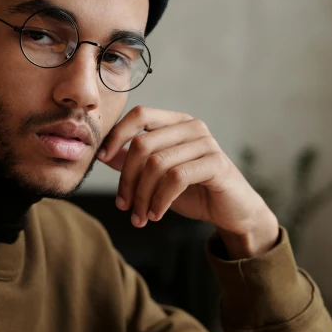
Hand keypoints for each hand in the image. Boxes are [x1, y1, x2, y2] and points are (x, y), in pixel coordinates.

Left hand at [98, 106, 279, 258]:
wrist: (231, 212)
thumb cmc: (193, 191)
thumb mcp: (157, 176)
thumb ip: (133, 161)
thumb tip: (104, 153)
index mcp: (175, 122)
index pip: (139, 115)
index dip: (117, 134)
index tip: (101, 159)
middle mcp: (191, 126)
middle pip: (143, 144)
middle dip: (127, 179)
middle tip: (123, 206)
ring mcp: (206, 143)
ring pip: (157, 164)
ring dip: (142, 196)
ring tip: (140, 217)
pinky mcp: (216, 163)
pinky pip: (176, 178)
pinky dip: (160, 200)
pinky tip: (156, 215)